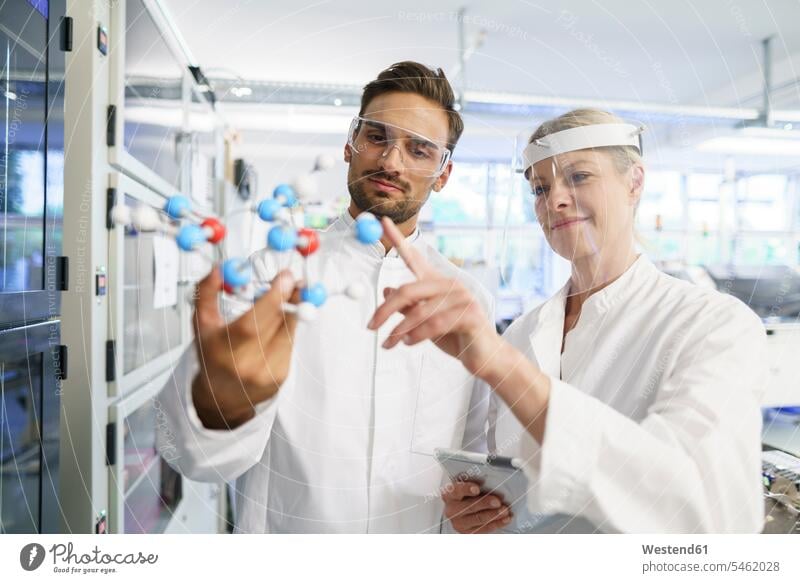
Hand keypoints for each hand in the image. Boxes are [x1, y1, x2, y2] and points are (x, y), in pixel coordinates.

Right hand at [191, 267, 297, 428]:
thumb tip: (218, 270)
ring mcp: (267, 372)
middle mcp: (247, 364)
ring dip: (291, 312)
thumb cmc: (212, 356)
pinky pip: (291, 343)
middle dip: (289, 298)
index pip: (253, 322)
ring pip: (289, 331)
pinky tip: (276, 327)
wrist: (222, 397)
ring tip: (284, 301)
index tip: (285, 278)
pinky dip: (287, 329)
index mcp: (225, 349)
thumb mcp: (202, 324)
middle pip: (278, 324)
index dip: (273, 298)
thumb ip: (207, 293)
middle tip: (293, 281)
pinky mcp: (282, 375)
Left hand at [367, 217, 502, 377]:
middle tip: (370, 326)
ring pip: (419, 311)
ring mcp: (462, 297)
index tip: (381, 220)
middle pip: (407, 290)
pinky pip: (435, 324)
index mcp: (437, 282)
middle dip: (385, 310)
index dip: (398, 239)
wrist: (483, 355)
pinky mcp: (470, 314)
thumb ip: (409, 306)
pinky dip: (417, 335)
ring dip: (399, 330)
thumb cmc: (455, 336)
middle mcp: (449, 284)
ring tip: (388, 344)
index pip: (414, 258)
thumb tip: (387, 291)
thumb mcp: (424, 321)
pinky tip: (408, 343)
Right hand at [443, 481, 512, 533]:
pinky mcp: (468, 533)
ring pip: (478, 519)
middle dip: (485, 504)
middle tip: (498, 501)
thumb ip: (476, 484)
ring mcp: (458, 523)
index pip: (456, 491)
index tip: (477, 489)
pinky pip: (484, 529)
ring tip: (505, 510)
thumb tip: (492, 483)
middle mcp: (451, 510)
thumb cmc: (466, 494)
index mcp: (449, 494)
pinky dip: (497, 523)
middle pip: (469, 507)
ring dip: (494, 515)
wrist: (461, 508)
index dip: (466, 489)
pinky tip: (505, 519)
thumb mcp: (467, 485)